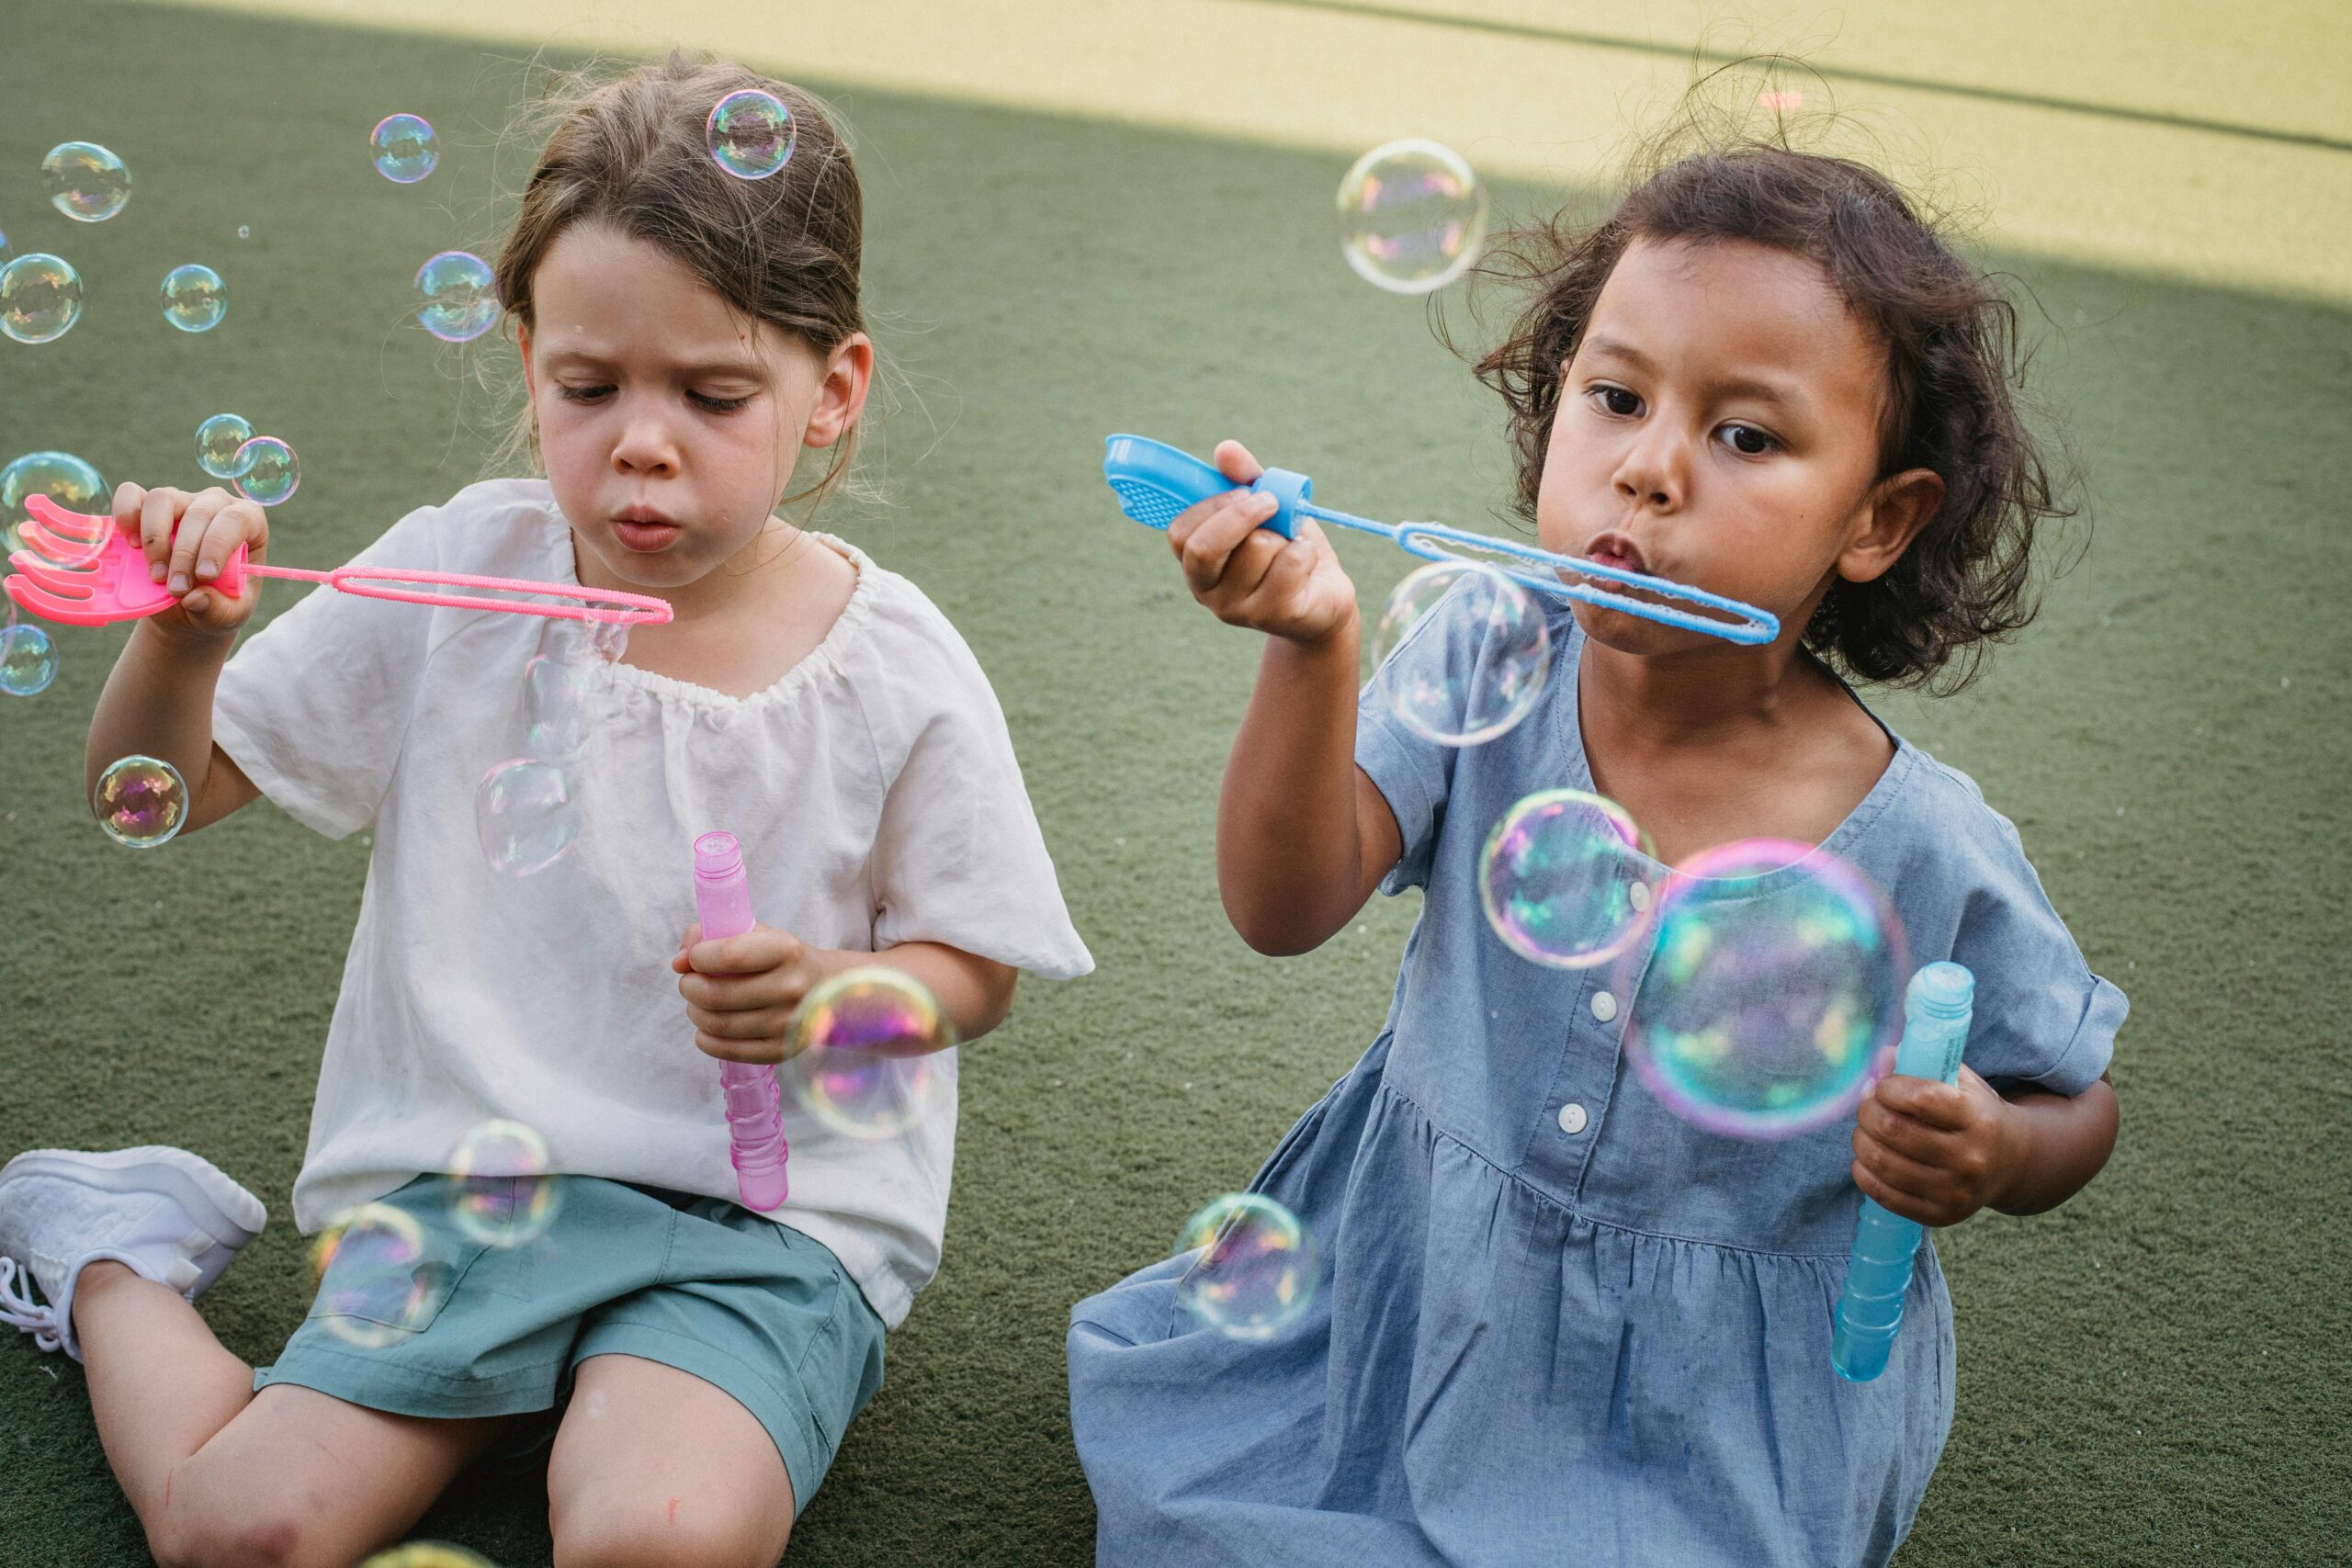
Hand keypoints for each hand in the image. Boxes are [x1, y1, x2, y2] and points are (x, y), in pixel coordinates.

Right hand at [112, 482, 267, 638]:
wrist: (186, 608)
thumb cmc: (217, 604)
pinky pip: (130, 494)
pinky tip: (131, 545)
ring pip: (163, 499)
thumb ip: (218, 609)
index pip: (236, 520)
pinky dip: (126, 515)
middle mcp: (216, 503)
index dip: (217, 545)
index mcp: (249, 523)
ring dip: (155, 539)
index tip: (203, 576)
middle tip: (176, 589)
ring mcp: (180, 500)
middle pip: (199, 512)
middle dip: (184, 554)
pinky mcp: (146, 505)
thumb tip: (196, 598)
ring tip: (155, 574)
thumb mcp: (228, 615)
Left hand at [672, 922, 824, 1064]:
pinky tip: (708, 1026)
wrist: (828, 990)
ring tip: (699, 1003)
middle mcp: (791, 988)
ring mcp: (786, 1024)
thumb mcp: (757, 934)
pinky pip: (725, 1049)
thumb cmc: (783, 959)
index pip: (729, 956)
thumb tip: (679, 961)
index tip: (695, 958)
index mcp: (787, 951)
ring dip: (695, 1011)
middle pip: (716, 994)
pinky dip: (705, 1038)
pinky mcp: (779, 1051)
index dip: (698, 957)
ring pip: (716, 1024)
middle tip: (690, 982)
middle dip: (689, 987)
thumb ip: (713, 935)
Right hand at [1167, 440, 1357, 646]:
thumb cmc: (1287, 551)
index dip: (1211, 506)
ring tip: (1290, 546)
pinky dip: (1306, 551)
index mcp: (1196, 564)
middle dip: (1242, 515)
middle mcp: (1208, 592)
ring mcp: (1238, 609)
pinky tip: (1308, 563)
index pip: (1180, 534)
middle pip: (1205, 548)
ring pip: (1256, 549)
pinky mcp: (1274, 616)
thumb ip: (1244, 480)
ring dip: (1282, 536)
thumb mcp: (1266, 511)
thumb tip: (1226, 450)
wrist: (1325, 596)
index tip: (1244, 492)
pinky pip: (1290, 564)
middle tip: (1271, 504)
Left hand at [1851, 1061, 2017, 1226]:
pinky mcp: (1938, 1215)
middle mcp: (1970, 1159)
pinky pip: (1881, 1192)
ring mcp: (1954, 1192)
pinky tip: (1868, 1157)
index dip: (1888, 1087)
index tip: (1883, 1086)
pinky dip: (1863, 1170)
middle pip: (1892, 1129)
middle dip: (1867, 1111)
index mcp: (1977, 1119)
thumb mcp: (1960, 1082)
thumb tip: (1880, 1057)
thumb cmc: (1975, 1114)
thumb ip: (1922, 1064)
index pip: (1920, 1098)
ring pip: (1881, 1161)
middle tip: (1867, 1105)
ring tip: (1865, 1130)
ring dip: (1860, 1139)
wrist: (2011, 1163)